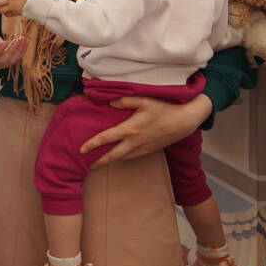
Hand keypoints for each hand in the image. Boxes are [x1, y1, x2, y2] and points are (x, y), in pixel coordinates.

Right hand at [0, 26, 27, 70]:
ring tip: (23, 39)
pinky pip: (15, 59)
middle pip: (2, 60)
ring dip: (19, 51)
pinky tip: (25, 42)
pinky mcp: (6, 61)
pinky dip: (22, 51)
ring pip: (11, 61)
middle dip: (11, 50)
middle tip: (17, 40)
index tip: (4, 42)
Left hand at [80, 93, 212, 168]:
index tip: (81, 150)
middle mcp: (134, 142)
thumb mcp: (143, 100)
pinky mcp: (150, 150)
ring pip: (123, 158)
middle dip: (100, 162)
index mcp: (129, 129)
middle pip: (112, 156)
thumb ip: (124, 100)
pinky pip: (133, 156)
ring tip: (102, 162)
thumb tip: (109, 102)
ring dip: (112, 161)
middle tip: (89, 166)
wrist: (184, 121)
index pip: (105, 139)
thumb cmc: (165, 108)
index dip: (91, 145)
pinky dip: (124, 157)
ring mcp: (143, 148)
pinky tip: (121, 155)